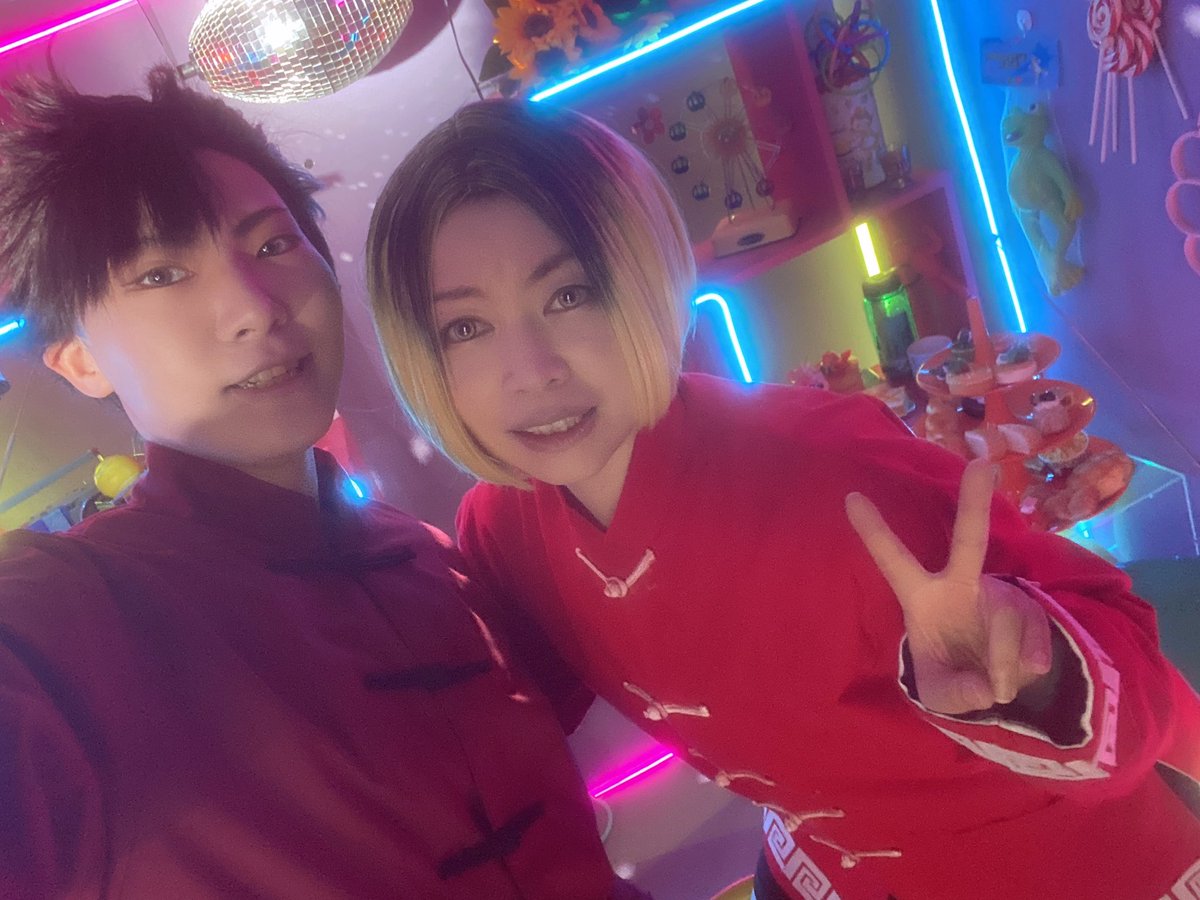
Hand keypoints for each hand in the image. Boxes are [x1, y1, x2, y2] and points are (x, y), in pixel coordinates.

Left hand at [845, 458, 1053, 714]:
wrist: (998, 686)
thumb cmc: (954, 676)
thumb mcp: (942, 694)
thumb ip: (956, 693)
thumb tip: (987, 687)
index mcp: (922, 596)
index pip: (893, 561)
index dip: (874, 532)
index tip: (850, 496)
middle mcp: (962, 584)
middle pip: (970, 540)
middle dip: (975, 502)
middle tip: (982, 463)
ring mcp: (1001, 593)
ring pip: (1008, 620)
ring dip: (1003, 661)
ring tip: (998, 686)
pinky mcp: (1034, 610)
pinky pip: (1037, 635)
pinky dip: (1031, 662)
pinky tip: (1027, 673)